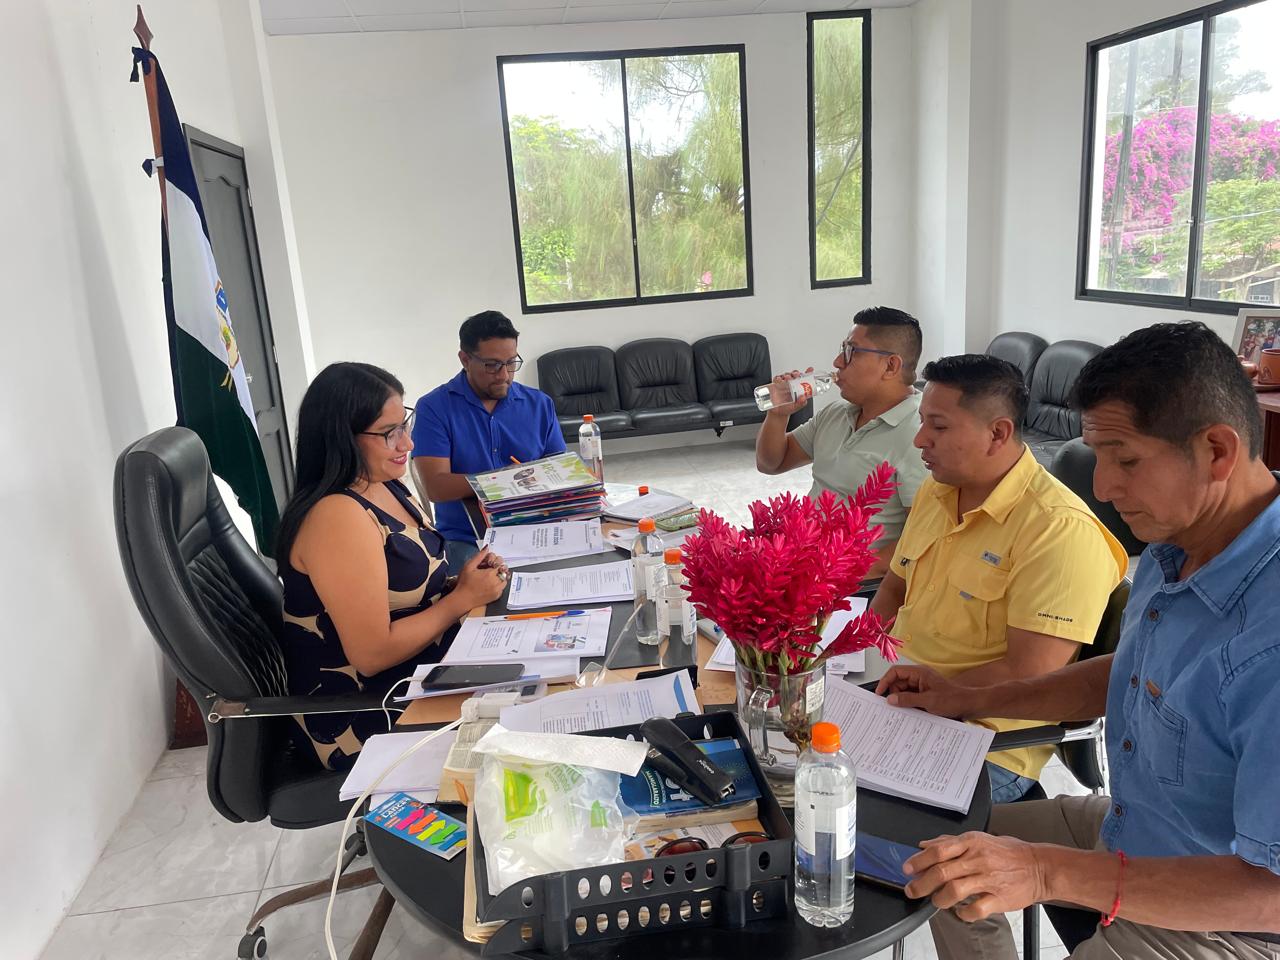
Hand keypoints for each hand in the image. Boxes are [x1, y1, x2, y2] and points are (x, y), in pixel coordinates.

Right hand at [454, 547, 507, 606]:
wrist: (463, 599)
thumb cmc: (464, 583)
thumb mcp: (469, 566)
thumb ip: (479, 556)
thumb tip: (487, 548)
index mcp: (490, 573)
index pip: (500, 562)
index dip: (494, 561)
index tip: (489, 563)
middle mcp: (496, 582)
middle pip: (503, 570)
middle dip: (498, 568)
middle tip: (490, 569)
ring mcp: (497, 590)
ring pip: (505, 579)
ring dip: (500, 576)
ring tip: (491, 577)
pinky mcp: (497, 596)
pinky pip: (502, 587)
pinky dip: (499, 584)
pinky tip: (491, 584)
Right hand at [765, 367, 815, 416]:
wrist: (778, 413)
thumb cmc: (789, 408)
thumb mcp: (797, 406)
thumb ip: (801, 402)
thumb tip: (803, 397)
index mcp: (799, 388)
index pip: (804, 378)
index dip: (807, 373)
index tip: (810, 370)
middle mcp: (792, 384)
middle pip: (795, 374)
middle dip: (796, 373)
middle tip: (796, 375)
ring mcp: (784, 384)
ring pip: (786, 375)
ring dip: (787, 375)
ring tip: (787, 378)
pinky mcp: (776, 385)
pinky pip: (777, 378)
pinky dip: (778, 378)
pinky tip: (779, 380)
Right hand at [874, 665, 974, 718]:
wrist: (970, 705)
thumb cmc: (954, 700)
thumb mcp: (928, 701)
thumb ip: (907, 699)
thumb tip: (891, 699)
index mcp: (919, 673)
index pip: (895, 672)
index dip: (885, 681)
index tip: (879, 693)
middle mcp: (920, 677)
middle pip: (898, 682)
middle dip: (894, 693)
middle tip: (892, 706)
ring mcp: (923, 685)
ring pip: (904, 691)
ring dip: (902, 700)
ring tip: (904, 710)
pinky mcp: (926, 693)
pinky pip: (912, 697)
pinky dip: (909, 703)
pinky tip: (910, 712)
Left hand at [903, 832, 1048, 920]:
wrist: (1039, 867)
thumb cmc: (1009, 853)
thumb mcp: (979, 839)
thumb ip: (950, 842)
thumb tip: (924, 845)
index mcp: (971, 843)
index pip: (939, 851)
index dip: (919, 861)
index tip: (908, 869)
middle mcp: (978, 859)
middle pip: (942, 871)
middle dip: (922, 884)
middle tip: (912, 891)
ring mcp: (989, 879)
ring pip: (955, 890)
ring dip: (940, 899)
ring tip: (936, 901)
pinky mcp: (1000, 898)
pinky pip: (976, 909)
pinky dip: (963, 913)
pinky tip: (960, 912)